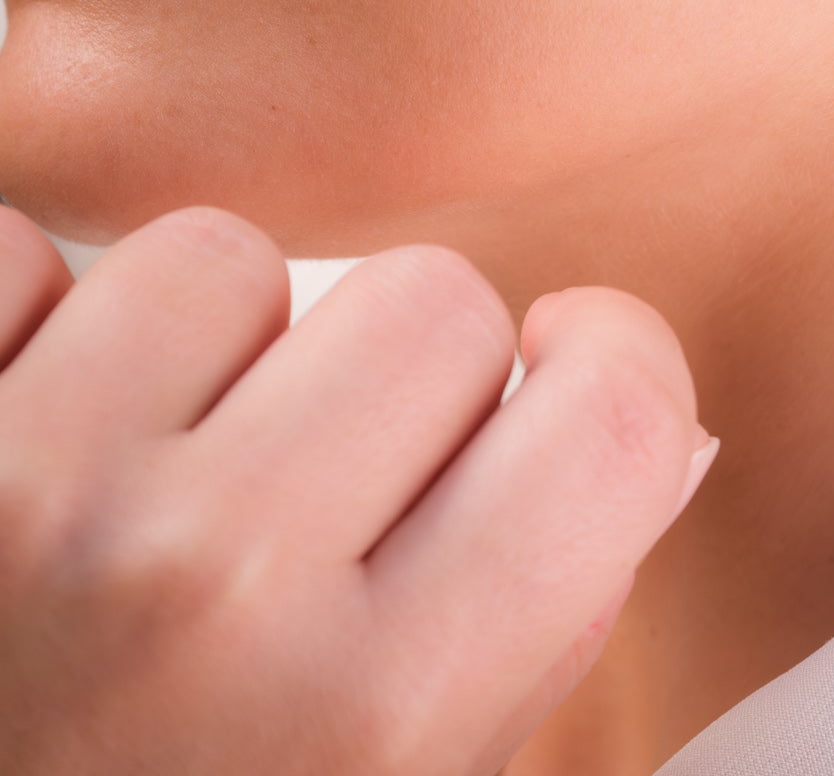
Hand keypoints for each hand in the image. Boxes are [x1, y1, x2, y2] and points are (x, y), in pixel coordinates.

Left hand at [0, 205, 716, 775]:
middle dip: (401, 377)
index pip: (615, 418)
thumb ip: (531, 624)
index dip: (614, 365)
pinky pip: (24, 255)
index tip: (570, 366)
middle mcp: (206, 588)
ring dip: (205, 353)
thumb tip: (634, 426)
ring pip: (228, 256)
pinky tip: (27, 444)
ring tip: (143, 483)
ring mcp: (27, 493)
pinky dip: (33, 329)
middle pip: (435, 299)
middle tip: (322, 483)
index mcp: (370, 719)